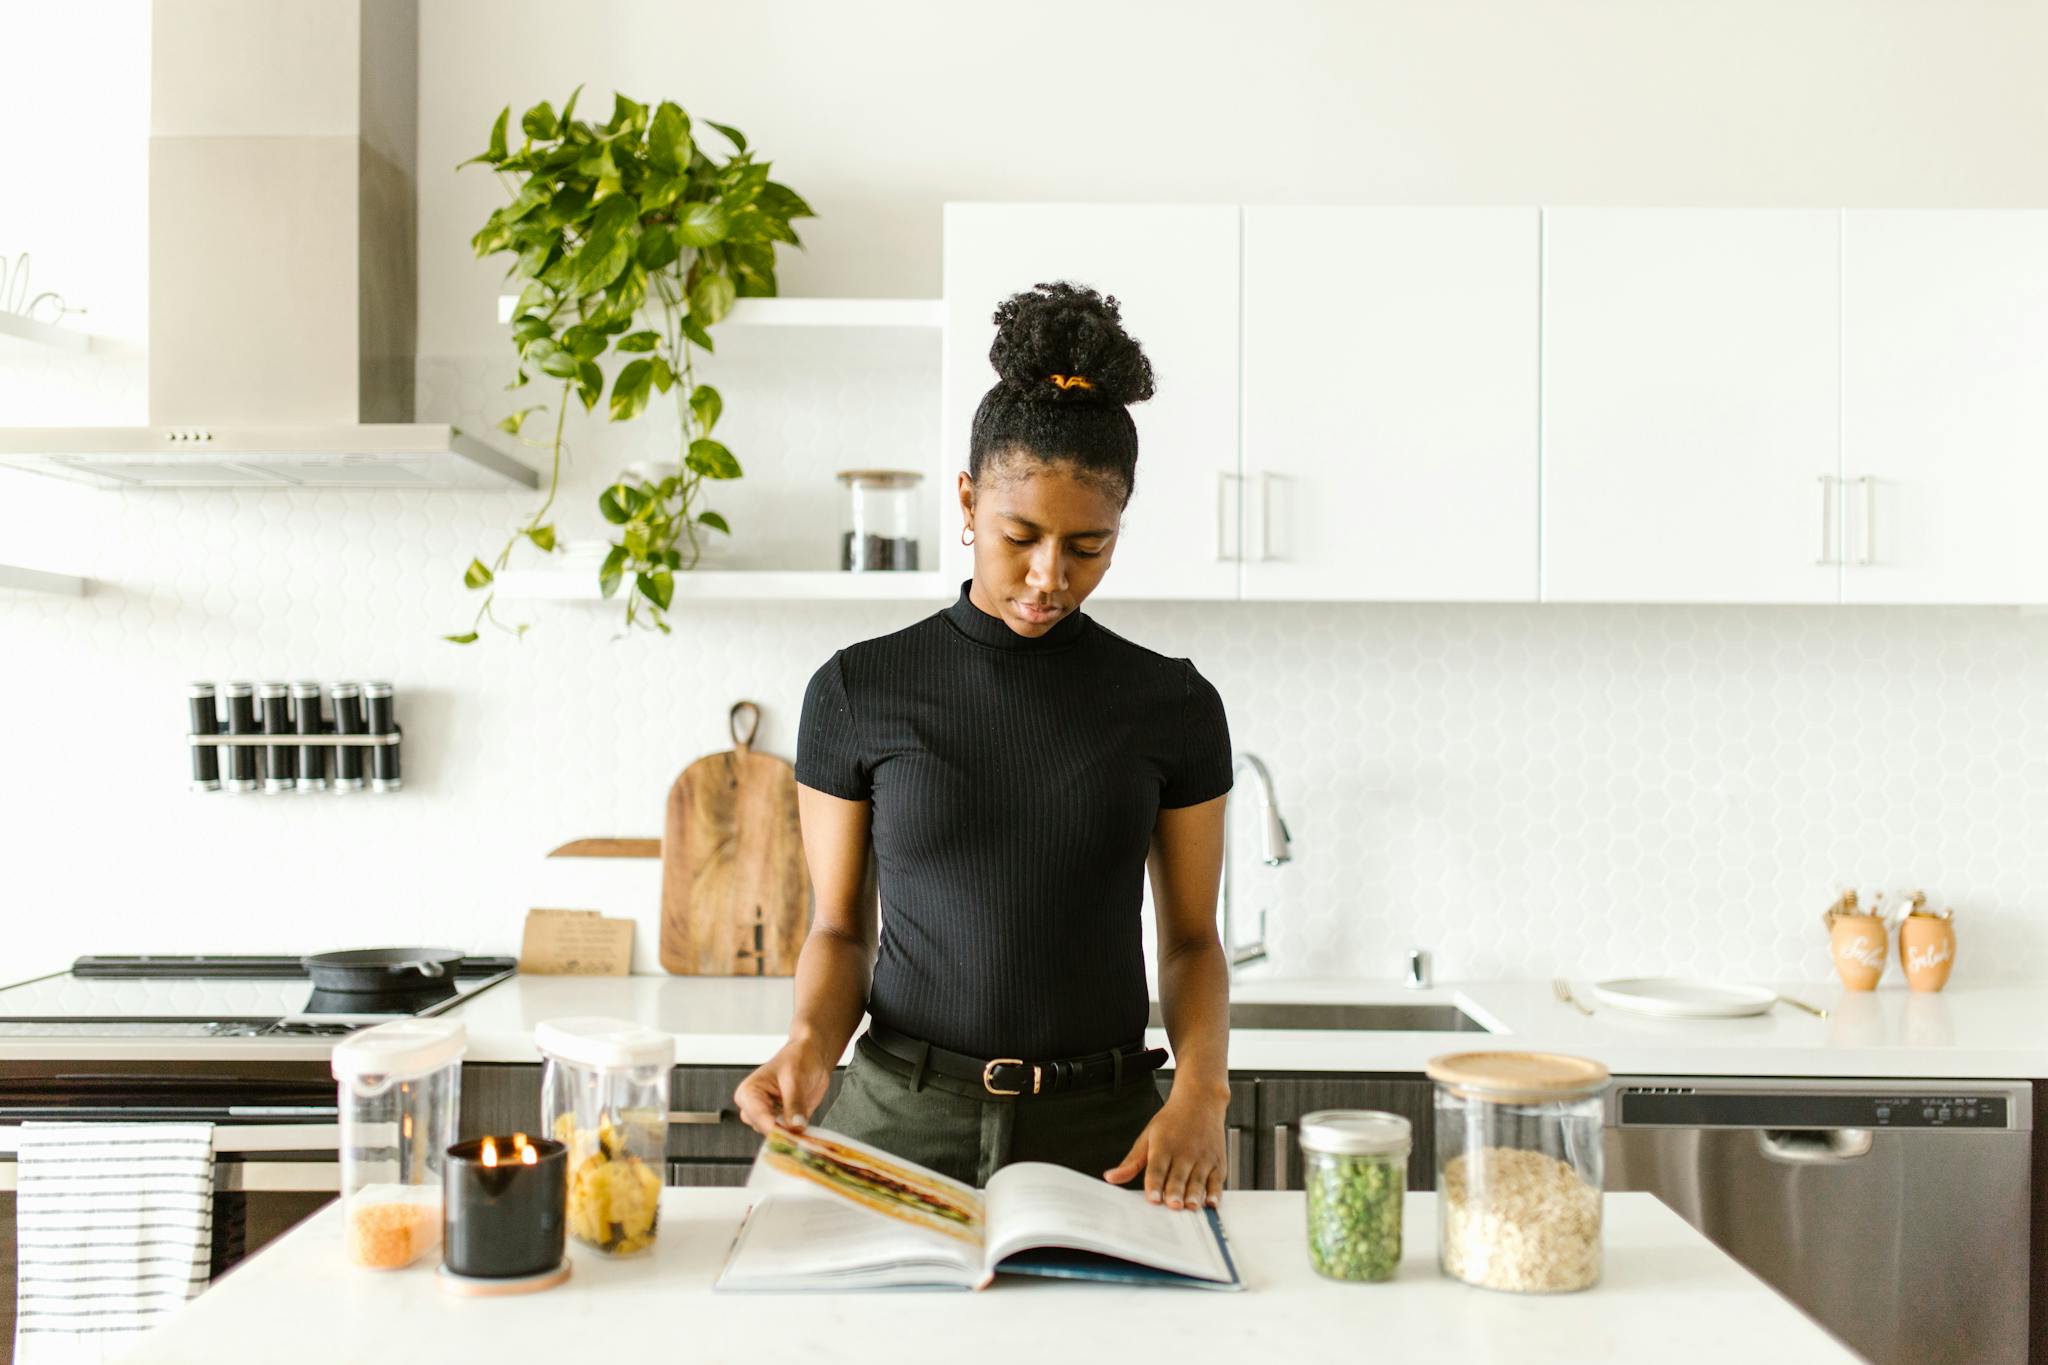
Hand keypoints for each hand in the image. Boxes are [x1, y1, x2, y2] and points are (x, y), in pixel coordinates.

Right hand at [733, 1035, 833, 1137]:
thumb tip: (796, 1126)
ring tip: (805, 1125)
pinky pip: (787, 1135)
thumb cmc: (798, 1058)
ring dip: (792, 1134)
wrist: (812, 1056)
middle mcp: (754, 1107)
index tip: (792, 1135)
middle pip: (765, 1130)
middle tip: (802, 1130)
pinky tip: (806, 1127)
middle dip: (784, 1132)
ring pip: (775, 1136)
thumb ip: (795, 1103)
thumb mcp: (796, 1077)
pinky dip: (797, 1134)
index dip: (775, 1128)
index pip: (758, 1117)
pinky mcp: (781, 1122)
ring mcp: (767, 1116)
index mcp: (749, 1092)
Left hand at [1102, 1090, 1227, 1209]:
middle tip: (1173, 1206)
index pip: (1157, 1168)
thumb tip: (1111, 1177)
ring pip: (1198, 1180)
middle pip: (1178, 1176)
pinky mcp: (1218, 1163)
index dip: (1155, 1184)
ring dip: (1194, 1195)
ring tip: (1190, 1207)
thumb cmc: (1173, 1120)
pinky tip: (1211, 1203)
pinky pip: (1217, 1180)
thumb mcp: (1147, 1136)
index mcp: (1163, 1146)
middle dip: (1175, 1192)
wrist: (1200, 1100)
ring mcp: (1203, 1158)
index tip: (1153, 1198)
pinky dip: (1215, 1193)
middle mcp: (1184, 1152)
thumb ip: (1131, 1161)